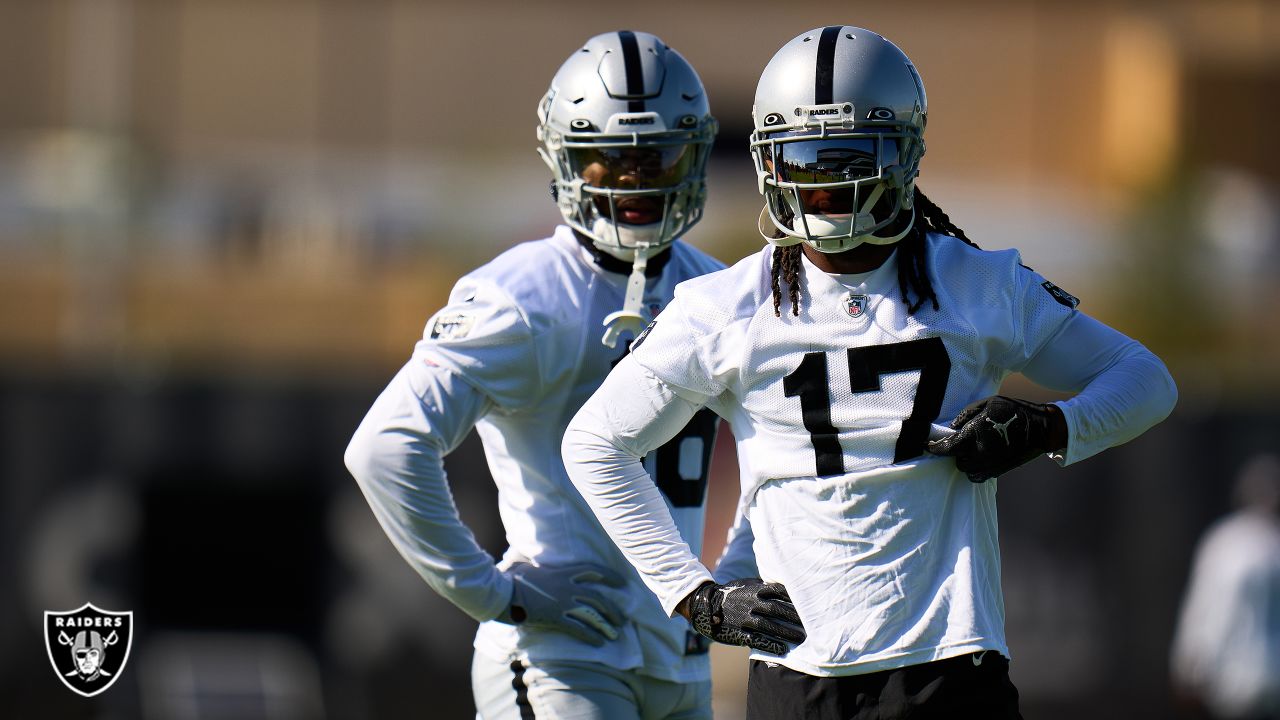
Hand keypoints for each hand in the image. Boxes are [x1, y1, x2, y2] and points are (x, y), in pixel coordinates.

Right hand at [496, 562, 624, 645]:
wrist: (501, 593)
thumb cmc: (510, 578)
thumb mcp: (525, 565)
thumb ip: (535, 563)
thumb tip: (527, 559)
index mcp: (561, 572)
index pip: (592, 571)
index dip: (610, 576)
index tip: (623, 583)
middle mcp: (566, 587)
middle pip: (598, 597)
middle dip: (613, 609)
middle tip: (622, 619)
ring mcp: (562, 603)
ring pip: (592, 613)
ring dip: (606, 624)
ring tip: (616, 634)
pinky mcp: (555, 618)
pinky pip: (578, 628)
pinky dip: (590, 636)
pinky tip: (600, 643)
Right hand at [684, 578, 805, 654]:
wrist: (706, 605)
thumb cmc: (732, 594)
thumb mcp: (747, 584)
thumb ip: (765, 586)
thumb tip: (787, 586)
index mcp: (754, 590)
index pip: (778, 592)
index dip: (793, 598)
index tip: (808, 604)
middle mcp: (750, 603)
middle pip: (776, 609)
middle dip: (793, 617)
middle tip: (810, 624)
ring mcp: (743, 618)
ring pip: (768, 626)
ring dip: (785, 632)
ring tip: (800, 638)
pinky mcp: (738, 633)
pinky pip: (756, 639)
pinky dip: (770, 644)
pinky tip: (782, 649)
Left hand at [926, 395, 1062, 482]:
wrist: (1041, 428)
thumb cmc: (1013, 411)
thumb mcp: (987, 404)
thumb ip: (966, 416)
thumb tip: (951, 428)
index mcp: (974, 435)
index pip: (947, 448)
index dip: (934, 448)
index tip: (928, 446)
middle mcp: (980, 453)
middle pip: (956, 460)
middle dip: (954, 452)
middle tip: (960, 441)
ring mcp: (990, 465)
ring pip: (967, 470)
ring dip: (965, 461)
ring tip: (972, 450)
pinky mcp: (999, 471)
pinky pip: (979, 477)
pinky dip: (975, 470)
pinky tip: (979, 459)